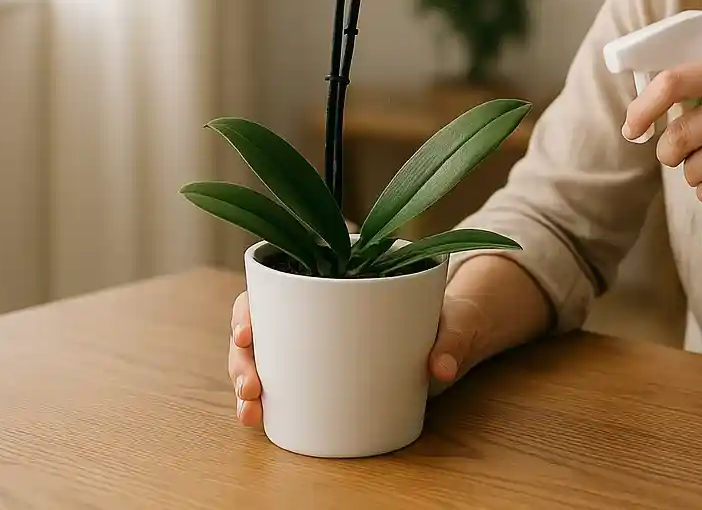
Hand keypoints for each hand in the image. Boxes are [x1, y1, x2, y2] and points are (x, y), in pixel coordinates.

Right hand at [226, 286, 493, 426]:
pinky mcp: (323, 373)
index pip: (277, 284)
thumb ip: (453, 338)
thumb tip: (441, 368)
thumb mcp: (454, 319)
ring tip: (251, 412)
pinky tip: (259, 420)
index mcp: (337, 279)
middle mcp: (316, 309)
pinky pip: (282, 384)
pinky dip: (264, 402)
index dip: (252, 307)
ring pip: (263, 357)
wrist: (457, 337)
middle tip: (252, 386)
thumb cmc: (449, 315)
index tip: (246, 332)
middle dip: (244, 358)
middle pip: (260, 326)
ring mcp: (315, 342)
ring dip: (246, 384)